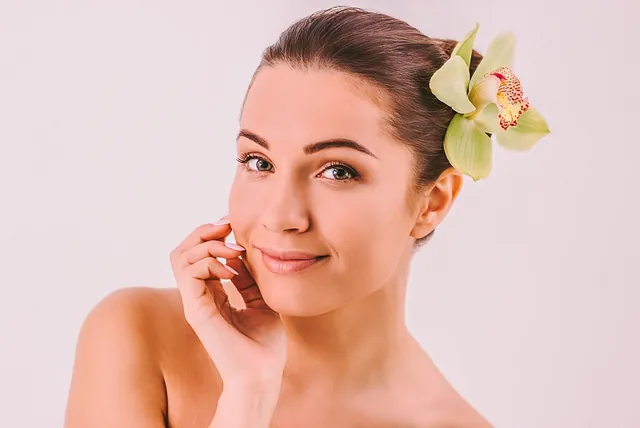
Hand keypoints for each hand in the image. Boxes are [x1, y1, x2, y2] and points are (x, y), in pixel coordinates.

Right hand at [169, 218, 285, 387]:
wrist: (263, 374)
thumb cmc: (264, 345)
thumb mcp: (260, 300)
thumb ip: (248, 277)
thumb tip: (241, 252)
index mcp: (212, 295)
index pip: (198, 256)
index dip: (213, 235)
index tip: (234, 226)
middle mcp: (199, 297)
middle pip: (182, 251)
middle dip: (204, 232)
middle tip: (228, 227)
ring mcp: (195, 303)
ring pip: (180, 257)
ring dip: (208, 244)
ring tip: (233, 251)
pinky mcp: (197, 310)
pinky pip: (189, 273)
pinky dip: (209, 262)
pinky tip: (232, 271)